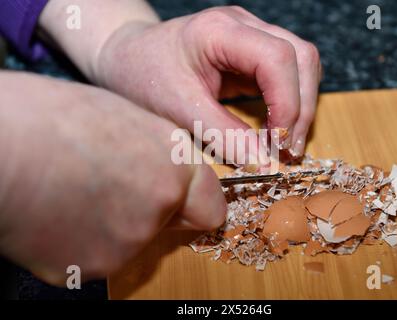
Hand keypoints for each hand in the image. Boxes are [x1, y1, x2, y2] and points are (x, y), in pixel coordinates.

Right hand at [0, 72, 225, 284]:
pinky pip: (98, 257)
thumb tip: (167, 172)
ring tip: (77, 193)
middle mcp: (159, 207)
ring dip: (114, 224)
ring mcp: (126, 243)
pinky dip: (83, 241)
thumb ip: (160, 153)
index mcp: (172, 165)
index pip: (211, 205)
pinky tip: (60, 213)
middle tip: (116, 186)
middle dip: (155, 210)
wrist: (0, 147)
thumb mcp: (125, 118)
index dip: (196, 201)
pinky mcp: (89, 268)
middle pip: (173, 223)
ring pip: (133, 240)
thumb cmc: (50, 118)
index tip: (185, 201)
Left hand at [95, 6, 320, 161]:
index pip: (277, 58)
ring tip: (287, 142)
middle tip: (290, 149)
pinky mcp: (250, 53)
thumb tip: (263, 162)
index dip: (288, 103)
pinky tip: (278, 127)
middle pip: (300, 57)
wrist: (128, 59)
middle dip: (301, 107)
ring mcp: (250, 36)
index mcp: (220, 31)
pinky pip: (286, 73)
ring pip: (301, 63)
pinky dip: (289, 101)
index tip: (280, 142)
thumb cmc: (143, 77)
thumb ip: (222, 134)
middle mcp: (242, 25)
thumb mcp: (177, 109)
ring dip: (301, 104)